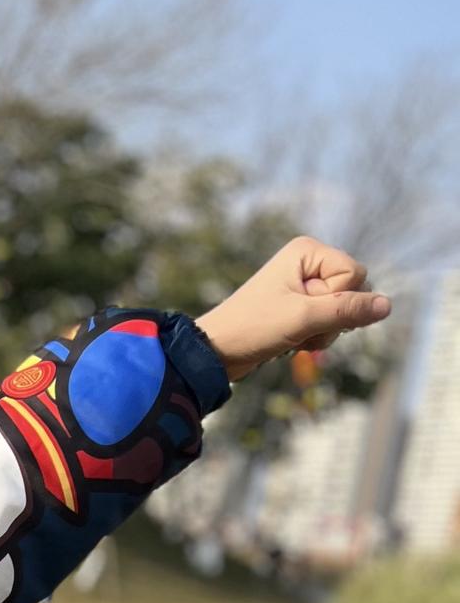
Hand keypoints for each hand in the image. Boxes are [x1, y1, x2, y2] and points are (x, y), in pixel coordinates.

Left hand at [196, 237, 390, 380]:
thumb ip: (348, 311)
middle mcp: (308, 262)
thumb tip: (387, 306)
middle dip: (331, 319)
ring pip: (342, 311)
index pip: (355, 274)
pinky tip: (292, 342)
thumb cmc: (253, 328)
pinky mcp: (299, 306)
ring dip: (322, 332)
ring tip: (293, 337)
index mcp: (308, 250)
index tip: (304, 309)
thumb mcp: (304, 319)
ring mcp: (304, 285)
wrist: (216, 351)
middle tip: (298, 327)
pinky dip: (314, 337)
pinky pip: (327, 322)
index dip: (336, 299)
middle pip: (352, 292)